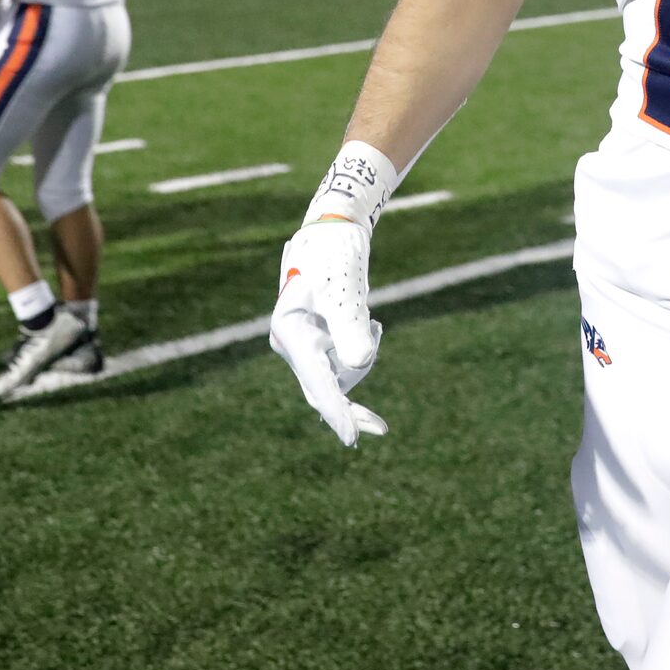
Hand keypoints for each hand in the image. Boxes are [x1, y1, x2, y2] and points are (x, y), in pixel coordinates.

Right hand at [270, 218, 385, 446]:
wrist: (335, 230)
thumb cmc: (337, 256)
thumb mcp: (345, 290)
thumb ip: (351, 327)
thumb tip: (360, 365)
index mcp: (289, 332)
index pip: (316, 382)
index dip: (336, 411)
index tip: (351, 438)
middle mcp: (292, 343)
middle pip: (324, 388)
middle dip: (352, 405)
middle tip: (380, 430)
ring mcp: (304, 343)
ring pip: (341, 374)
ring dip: (365, 356)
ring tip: (374, 321)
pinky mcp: (319, 341)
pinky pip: (344, 362)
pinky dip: (363, 350)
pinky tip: (373, 325)